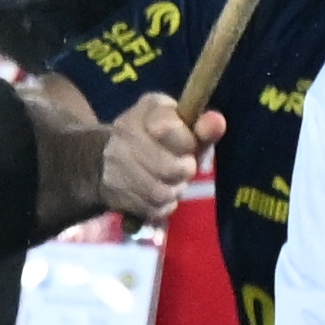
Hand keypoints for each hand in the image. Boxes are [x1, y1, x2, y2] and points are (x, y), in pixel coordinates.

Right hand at [99, 95, 220, 224]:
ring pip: (162, 193)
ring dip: (175, 189)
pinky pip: (153, 209)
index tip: (187, 143)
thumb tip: (217, 122)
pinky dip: (164, 205)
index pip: (167, 128)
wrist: (106, 163)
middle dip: (185, 170)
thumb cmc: (156, 140)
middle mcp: (122, 139)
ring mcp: (116, 169)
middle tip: (182, 166)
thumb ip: (202, 125)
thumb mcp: (180, 126)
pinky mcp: (117, 198)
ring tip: (170, 180)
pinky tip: (158, 194)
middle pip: (171, 168)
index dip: (187, 142)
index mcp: (140, 115)